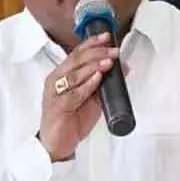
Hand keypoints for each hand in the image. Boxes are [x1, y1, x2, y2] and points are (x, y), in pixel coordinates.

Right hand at [37, 32, 119, 160]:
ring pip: (74, 74)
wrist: (57, 144)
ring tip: (108, 61)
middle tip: (112, 50)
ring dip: (93, 66)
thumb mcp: (92, 99)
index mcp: (62, 75)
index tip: (106, 36)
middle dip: (96, 52)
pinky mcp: (58, 107)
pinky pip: (74, 93)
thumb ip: (105, 83)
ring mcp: (55, 93)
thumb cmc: (71, 120)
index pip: (76, 53)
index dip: (91, 43)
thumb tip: (124, 67)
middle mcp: (56, 80)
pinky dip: (87, 85)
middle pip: (75, 60)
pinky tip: (97, 78)